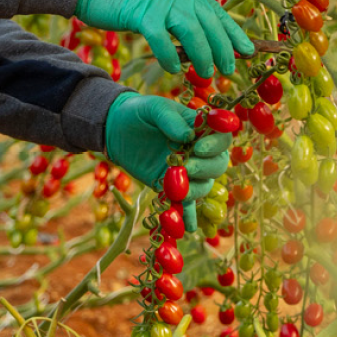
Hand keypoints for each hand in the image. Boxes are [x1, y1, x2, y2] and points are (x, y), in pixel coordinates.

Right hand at [76, 0, 256, 79]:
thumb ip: (177, 13)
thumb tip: (197, 41)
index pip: (217, 12)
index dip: (234, 33)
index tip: (248, 51)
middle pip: (209, 23)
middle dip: (223, 49)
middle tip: (229, 69)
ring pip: (192, 32)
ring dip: (203, 55)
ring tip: (207, 74)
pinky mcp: (142, 12)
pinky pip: (162, 39)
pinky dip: (170, 56)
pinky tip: (174, 69)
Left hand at [103, 93, 231, 228]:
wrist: (115, 128)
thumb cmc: (138, 112)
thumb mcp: (154, 108)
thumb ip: (170, 119)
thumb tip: (187, 137)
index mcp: (199, 130)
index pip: (221, 139)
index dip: (215, 145)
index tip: (198, 147)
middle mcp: (198, 152)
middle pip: (217, 165)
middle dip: (205, 168)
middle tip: (186, 167)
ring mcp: (186, 171)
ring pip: (203, 186)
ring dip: (194, 190)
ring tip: (177, 189)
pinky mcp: (169, 186)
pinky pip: (184, 204)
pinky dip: (187, 216)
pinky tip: (187, 228)